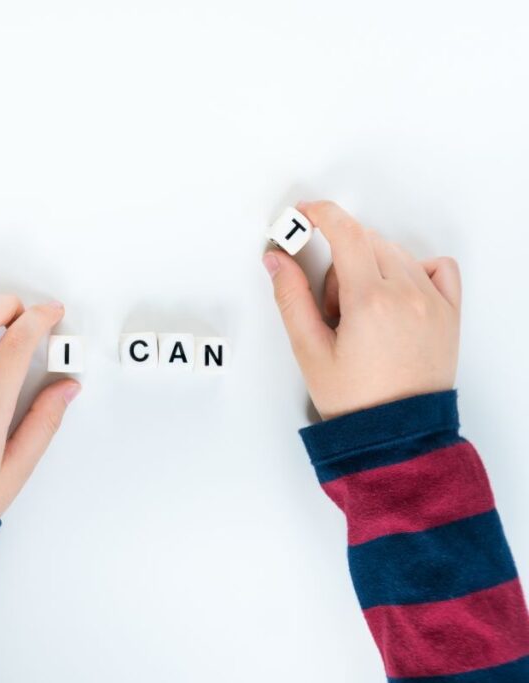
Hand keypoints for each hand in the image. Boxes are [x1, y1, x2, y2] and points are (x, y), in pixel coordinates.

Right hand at [263, 200, 461, 419]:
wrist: (397, 435)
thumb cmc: (355, 401)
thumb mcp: (309, 350)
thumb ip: (291, 297)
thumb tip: (277, 260)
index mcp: (370, 300)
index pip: (346, 233)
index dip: (321, 215)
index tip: (306, 213)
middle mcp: (407, 294)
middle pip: (367, 242)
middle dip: (339, 259)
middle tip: (328, 304)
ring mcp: (433, 302)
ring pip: (396, 253)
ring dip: (370, 266)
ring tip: (358, 313)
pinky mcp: (449, 313)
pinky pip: (436, 267)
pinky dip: (413, 269)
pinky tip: (394, 295)